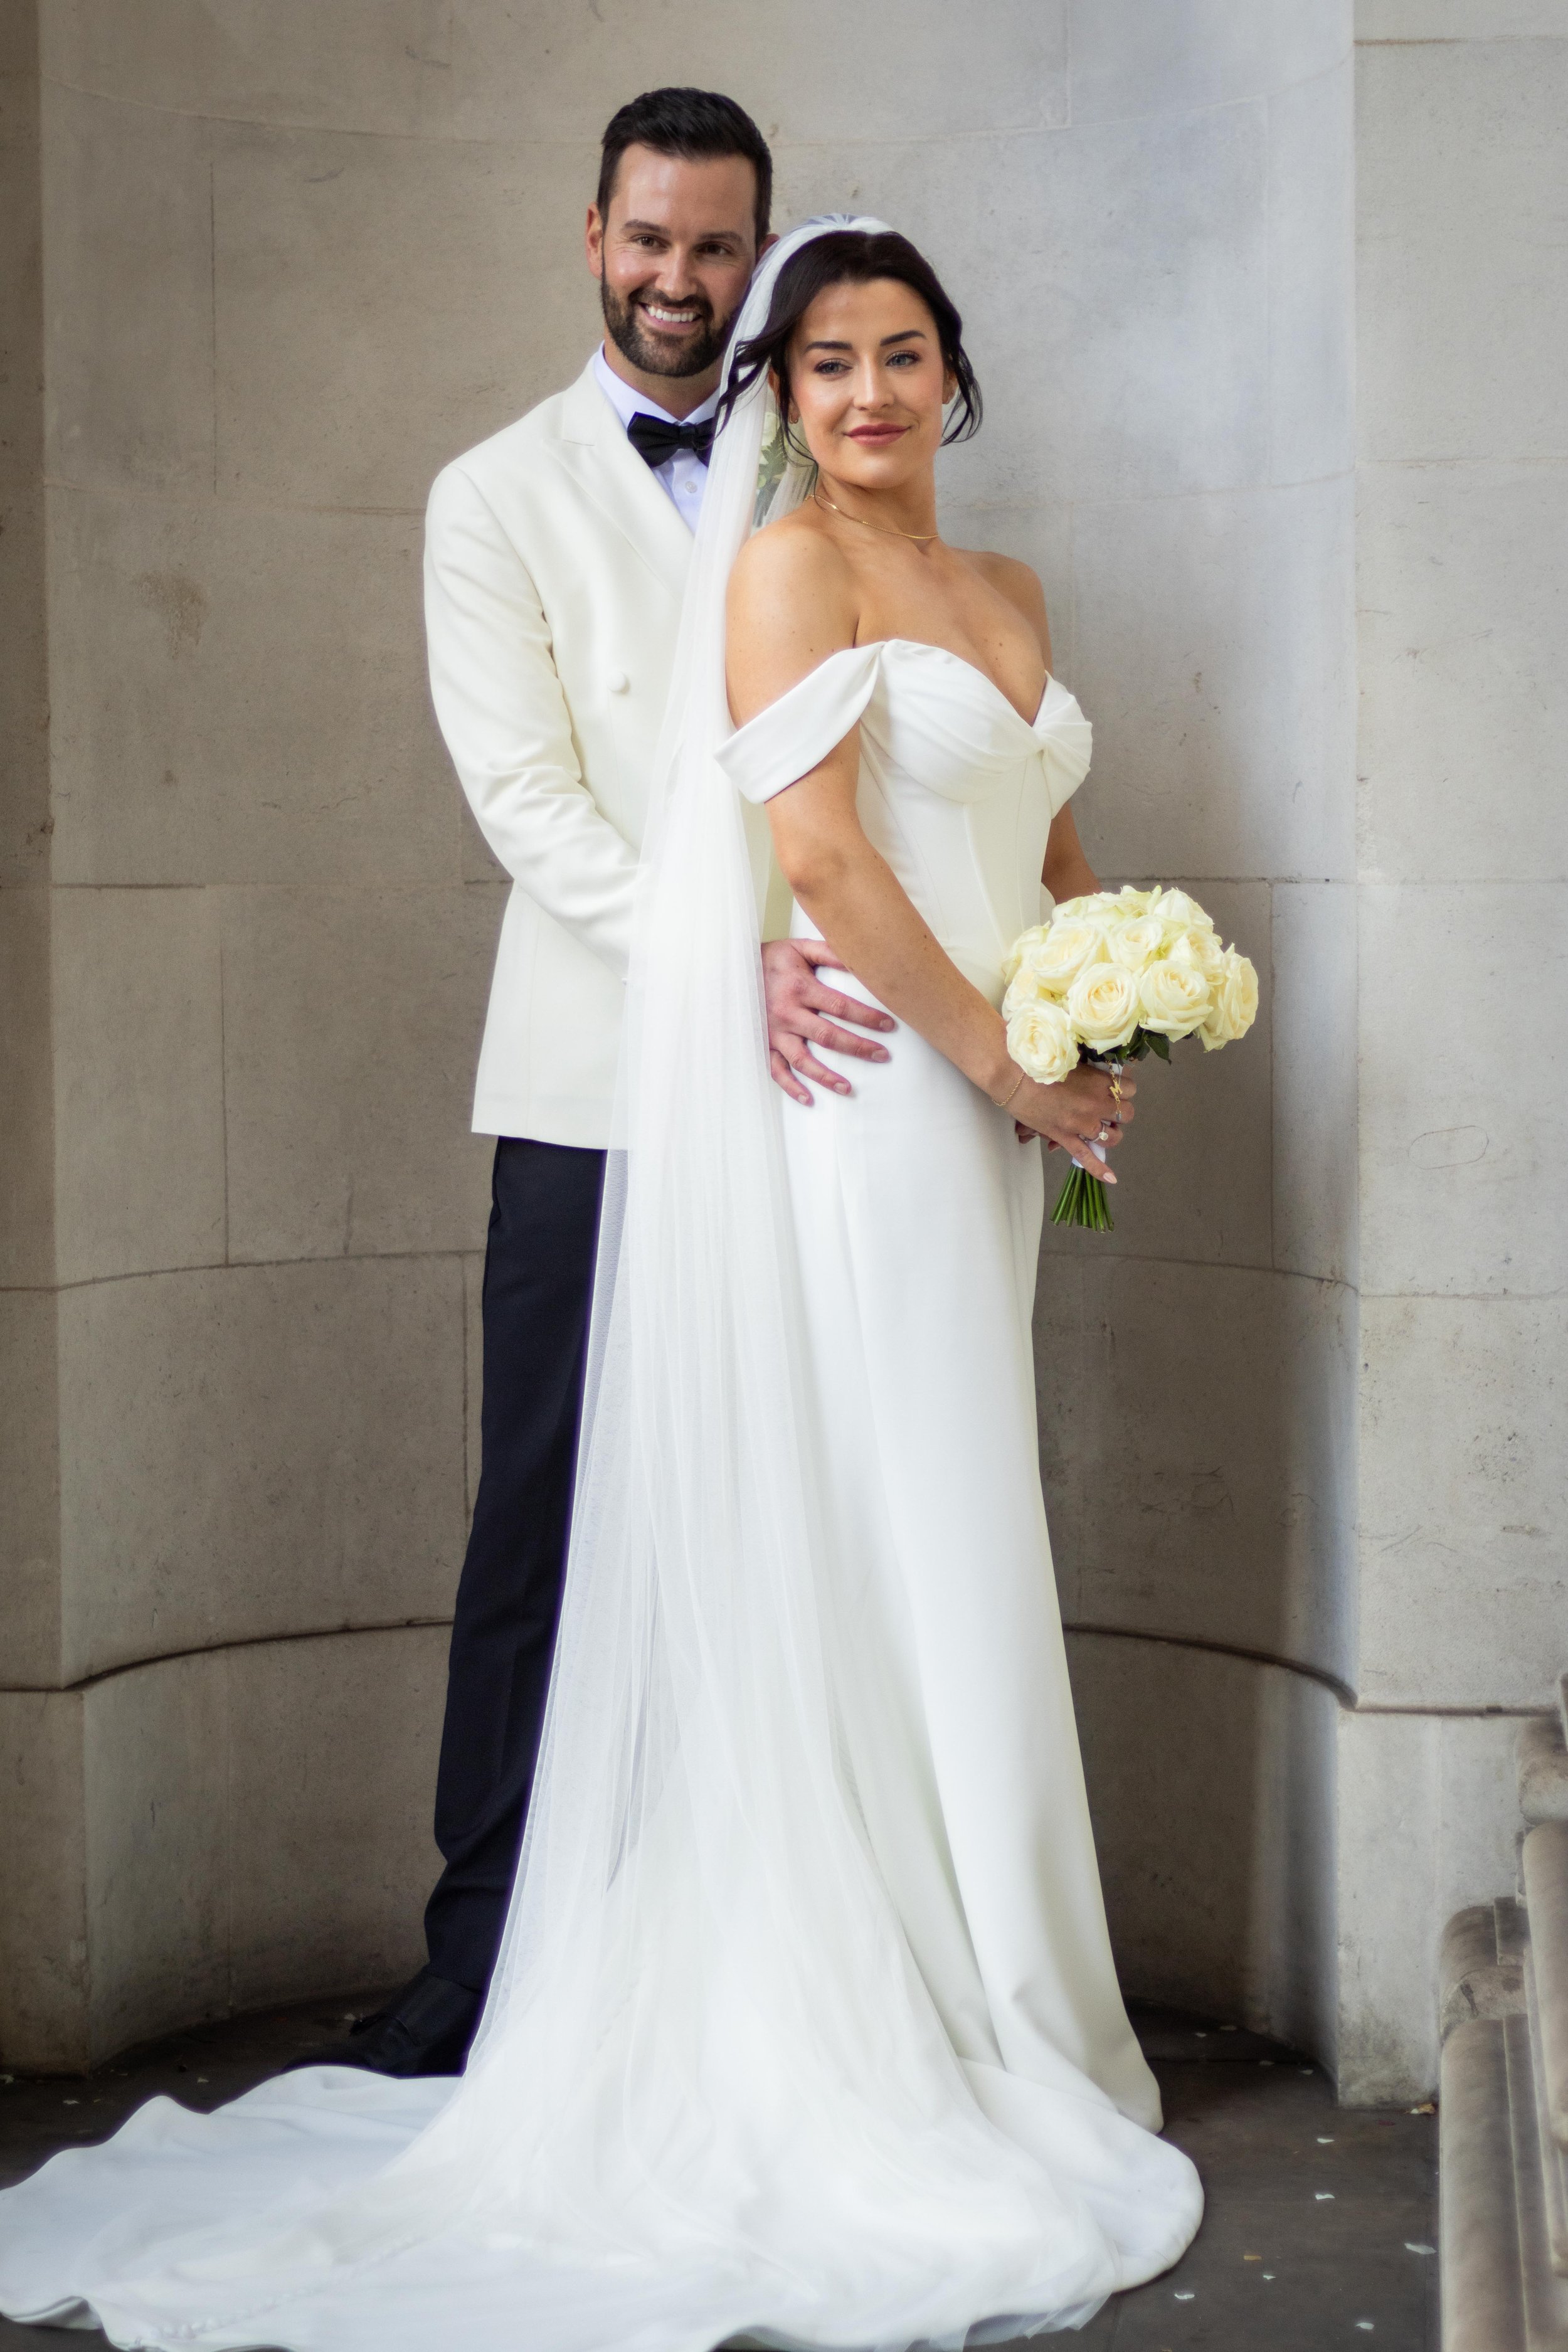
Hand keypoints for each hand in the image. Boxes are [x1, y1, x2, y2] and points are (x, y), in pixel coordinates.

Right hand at [762, 938, 894, 1105]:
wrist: (733, 970)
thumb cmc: (772, 959)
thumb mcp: (799, 948)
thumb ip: (829, 953)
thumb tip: (860, 960)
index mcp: (799, 988)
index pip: (840, 1006)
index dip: (866, 1017)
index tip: (889, 1025)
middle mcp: (787, 1014)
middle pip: (827, 1036)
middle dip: (857, 1047)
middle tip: (882, 1055)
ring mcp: (774, 1033)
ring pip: (802, 1060)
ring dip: (825, 1076)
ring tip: (848, 1088)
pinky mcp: (764, 1044)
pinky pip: (776, 1070)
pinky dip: (791, 1087)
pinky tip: (809, 1100)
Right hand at [1010, 1061, 1134, 1179]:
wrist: (1013, 1076)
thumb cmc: (1041, 1061)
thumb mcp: (1073, 1059)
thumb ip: (1090, 1069)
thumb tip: (1098, 1075)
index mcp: (1100, 1082)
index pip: (1130, 1088)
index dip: (1124, 1088)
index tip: (1115, 1087)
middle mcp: (1096, 1104)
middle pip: (1126, 1113)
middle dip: (1119, 1110)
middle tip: (1107, 1106)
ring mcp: (1081, 1124)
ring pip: (1112, 1137)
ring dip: (1111, 1133)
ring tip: (1103, 1128)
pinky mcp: (1065, 1137)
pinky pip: (1086, 1157)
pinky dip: (1099, 1168)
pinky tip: (1111, 1178)